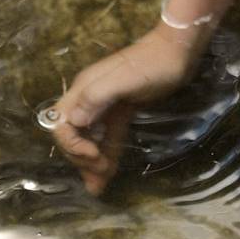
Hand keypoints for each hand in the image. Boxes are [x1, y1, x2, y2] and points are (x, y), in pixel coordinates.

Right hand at [53, 21, 206, 194]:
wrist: (177, 52)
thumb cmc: (152, 64)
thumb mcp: (125, 79)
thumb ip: (97, 97)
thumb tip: (74, 120)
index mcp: (84, 90)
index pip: (62, 124)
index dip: (73, 144)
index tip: (94, 155)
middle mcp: (88, 99)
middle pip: (72, 135)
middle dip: (81, 158)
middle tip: (101, 173)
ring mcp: (104, 106)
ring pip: (90, 140)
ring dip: (92, 163)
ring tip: (99, 187)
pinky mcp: (120, 112)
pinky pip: (107, 137)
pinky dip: (106, 155)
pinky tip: (109, 173)